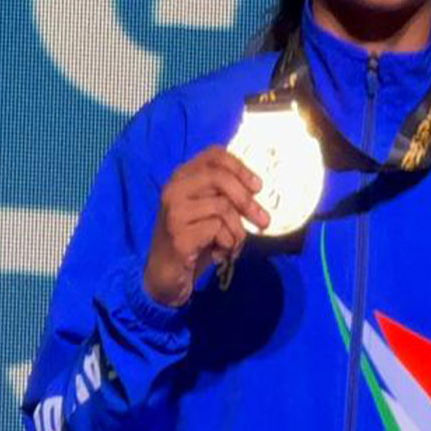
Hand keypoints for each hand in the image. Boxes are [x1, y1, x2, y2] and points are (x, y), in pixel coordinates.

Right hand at [142, 146, 268, 306]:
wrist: (166, 275)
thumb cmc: (194, 240)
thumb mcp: (208, 211)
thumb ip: (224, 194)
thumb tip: (256, 187)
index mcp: (181, 177)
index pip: (214, 155)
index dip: (240, 167)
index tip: (258, 187)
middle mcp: (174, 189)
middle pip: (220, 178)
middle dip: (247, 201)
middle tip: (263, 221)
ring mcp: (174, 212)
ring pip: (223, 207)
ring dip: (238, 231)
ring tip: (234, 245)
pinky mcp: (179, 235)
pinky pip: (218, 230)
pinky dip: (229, 244)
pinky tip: (221, 254)